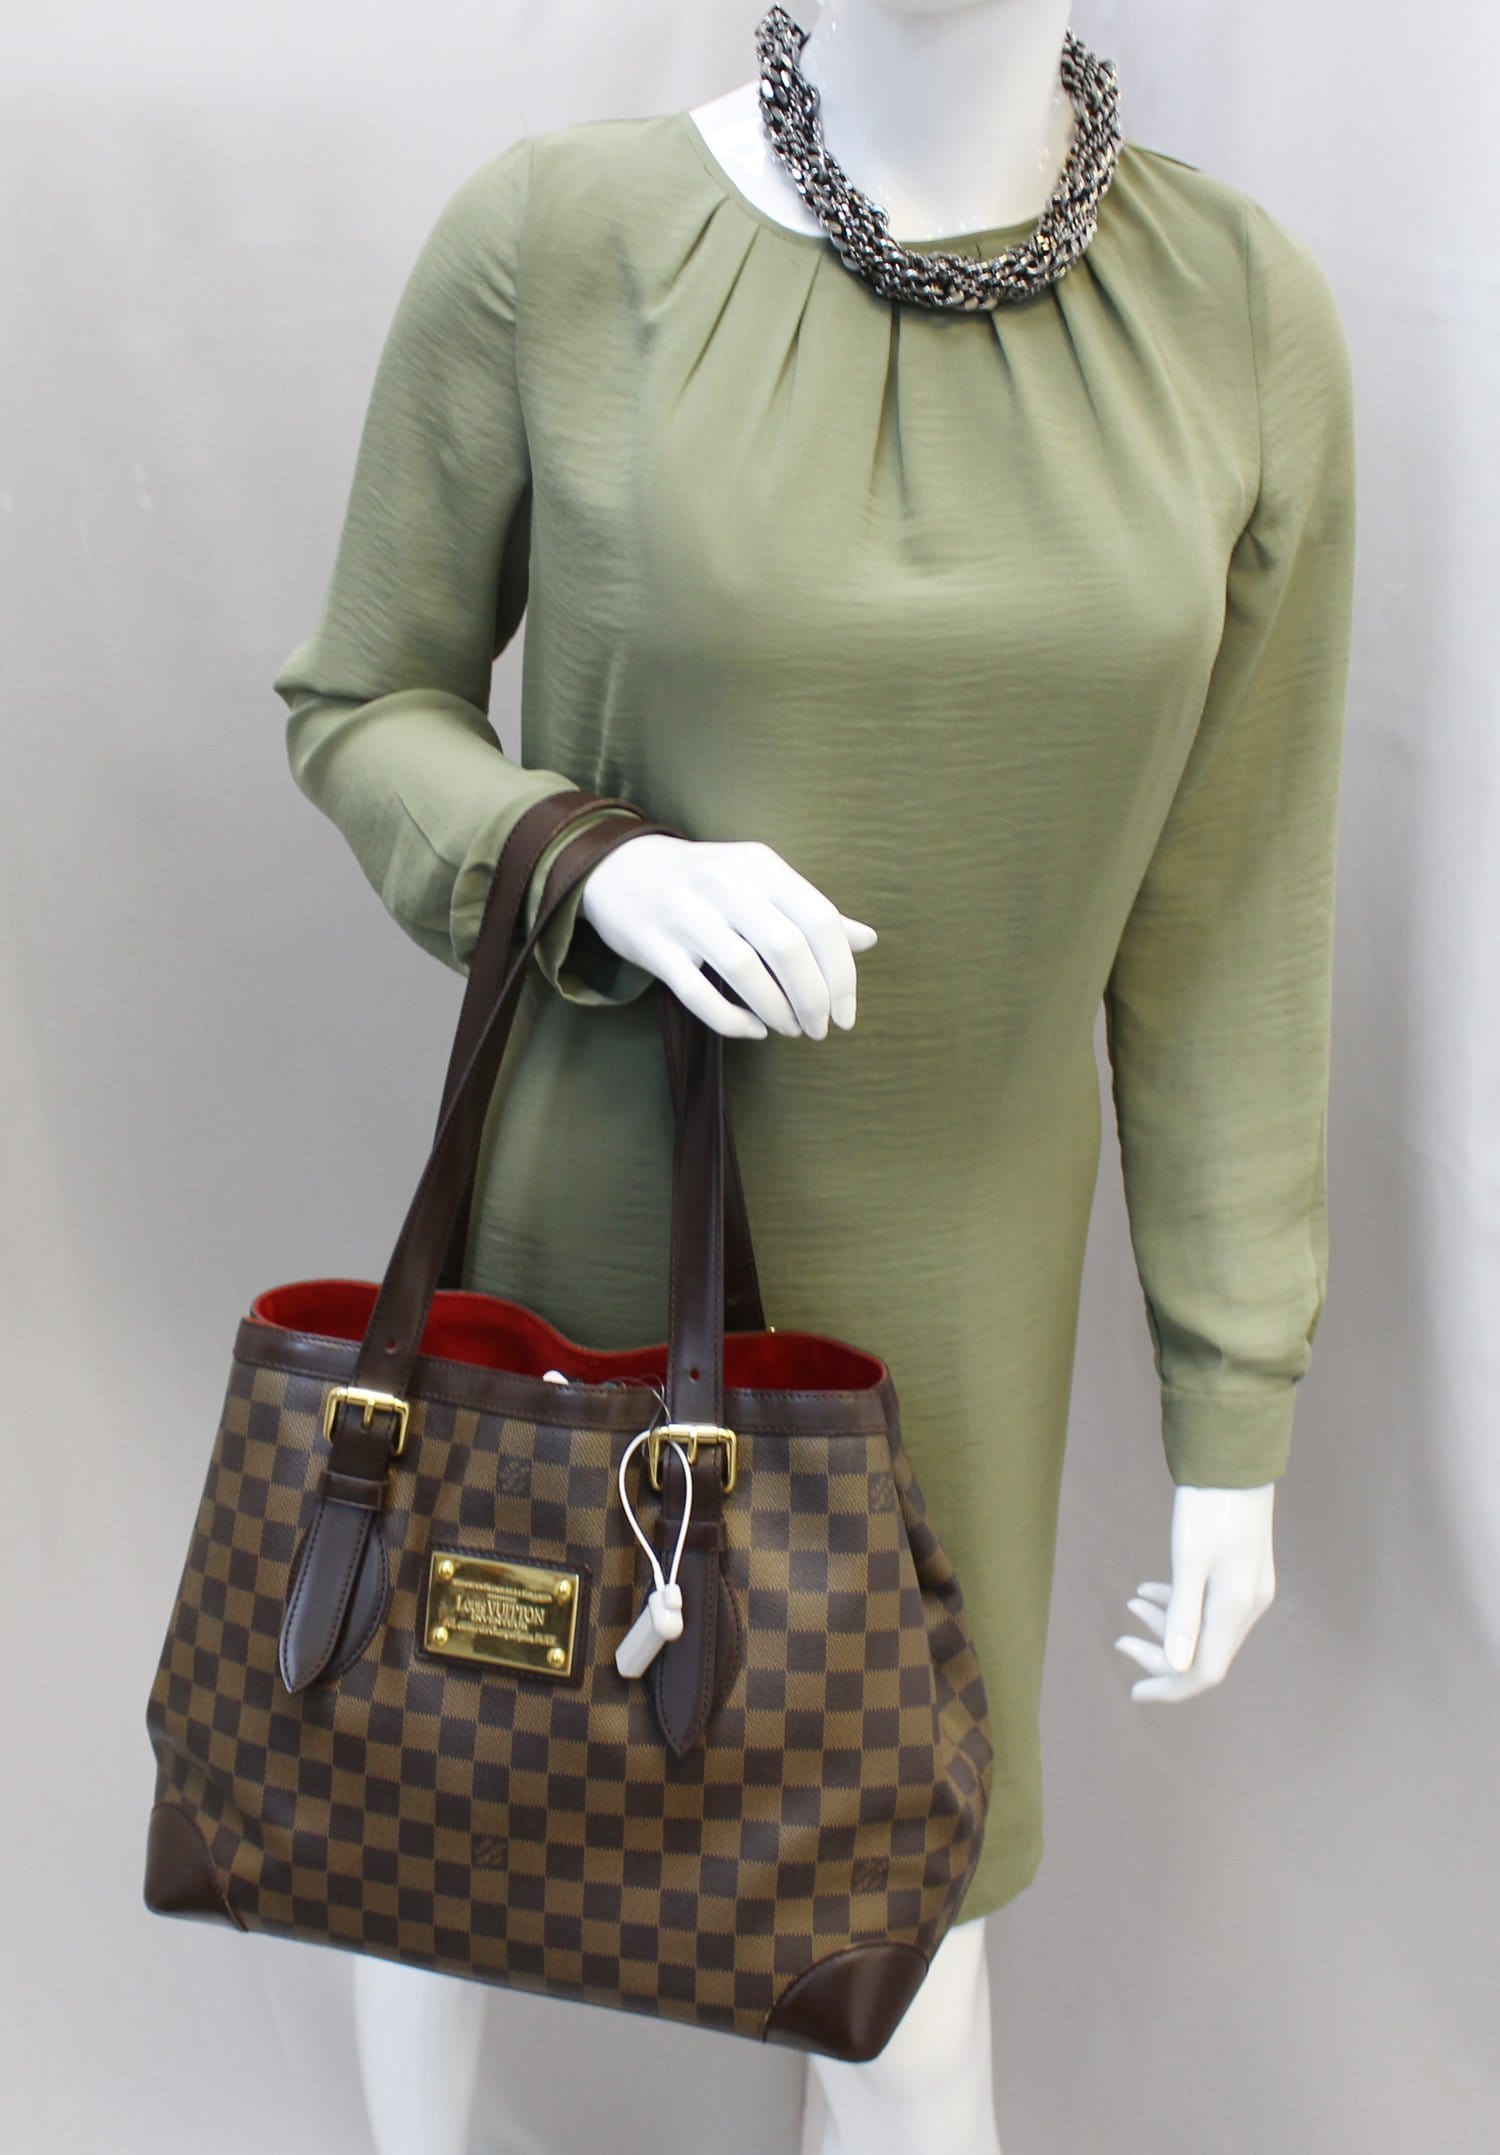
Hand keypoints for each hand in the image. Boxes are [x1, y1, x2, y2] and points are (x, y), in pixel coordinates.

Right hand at [579, 833, 877, 1040]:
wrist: (618, 868)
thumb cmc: (705, 884)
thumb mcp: (759, 882)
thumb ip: (810, 912)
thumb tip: (868, 940)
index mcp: (759, 865)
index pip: (819, 919)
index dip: (841, 974)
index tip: (847, 1014)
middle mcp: (724, 882)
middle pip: (787, 947)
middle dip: (812, 999)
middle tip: (819, 1029)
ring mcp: (684, 912)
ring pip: (744, 970)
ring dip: (777, 1010)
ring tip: (789, 1029)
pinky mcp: (652, 945)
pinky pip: (698, 993)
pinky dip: (733, 1020)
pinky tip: (753, 1029)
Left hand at [1114, 1483, 1276, 1700]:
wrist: (1235, 1461)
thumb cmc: (1208, 1506)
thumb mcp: (1188, 1559)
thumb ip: (1183, 1614)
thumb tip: (1176, 1666)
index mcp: (1236, 1608)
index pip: (1203, 1672)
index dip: (1168, 1686)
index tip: (1133, 1691)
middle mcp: (1249, 1606)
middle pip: (1204, 1654)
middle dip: (1161, 1654)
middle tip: (1120, 1641)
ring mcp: (1249, 1590)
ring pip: (1205, 1628)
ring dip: (1167, 1625)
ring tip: (1131, 1605)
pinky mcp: (1242, 1572)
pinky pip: (1209, 1605)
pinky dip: (1180, 1603)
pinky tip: (1149, 1590)